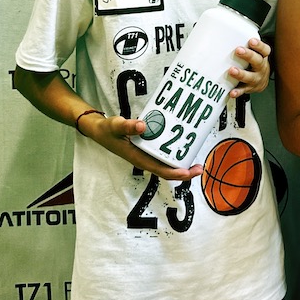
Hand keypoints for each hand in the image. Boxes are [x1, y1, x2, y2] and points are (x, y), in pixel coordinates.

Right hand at [78, 111, 203, 181]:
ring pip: (166, 163)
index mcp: (138, 158)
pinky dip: (172, 153)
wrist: (99, 130)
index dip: (176, 173)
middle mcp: (144, 159)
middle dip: (184, 171)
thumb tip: (143, 126)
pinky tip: (181, 144)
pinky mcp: (146, 149)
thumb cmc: (107, 130)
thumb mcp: (115, 125)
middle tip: (200, 166)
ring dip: (180, 163)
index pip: (160, 170)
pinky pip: (162, 154)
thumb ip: (127, 125)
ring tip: (196, 157)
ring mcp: (145, 155)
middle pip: (167, 170)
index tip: (189, 172)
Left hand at [228, 37, 271, 97]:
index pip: (264, 50)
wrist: (262, 81)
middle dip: (248, 56)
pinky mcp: (249, 88)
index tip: (251, 41)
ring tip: (232, 70)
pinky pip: (243, 90)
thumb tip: (225, 31)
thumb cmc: (254, 63)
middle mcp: (261, 68)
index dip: (259, 45)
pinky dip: (238, 92)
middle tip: (238, 50)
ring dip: (241, 74)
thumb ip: (245, 44)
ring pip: (250, 77)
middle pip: (258, 61)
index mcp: (263, 57)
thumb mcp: (255, 52)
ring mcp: (256, 79)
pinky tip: (232, 91)